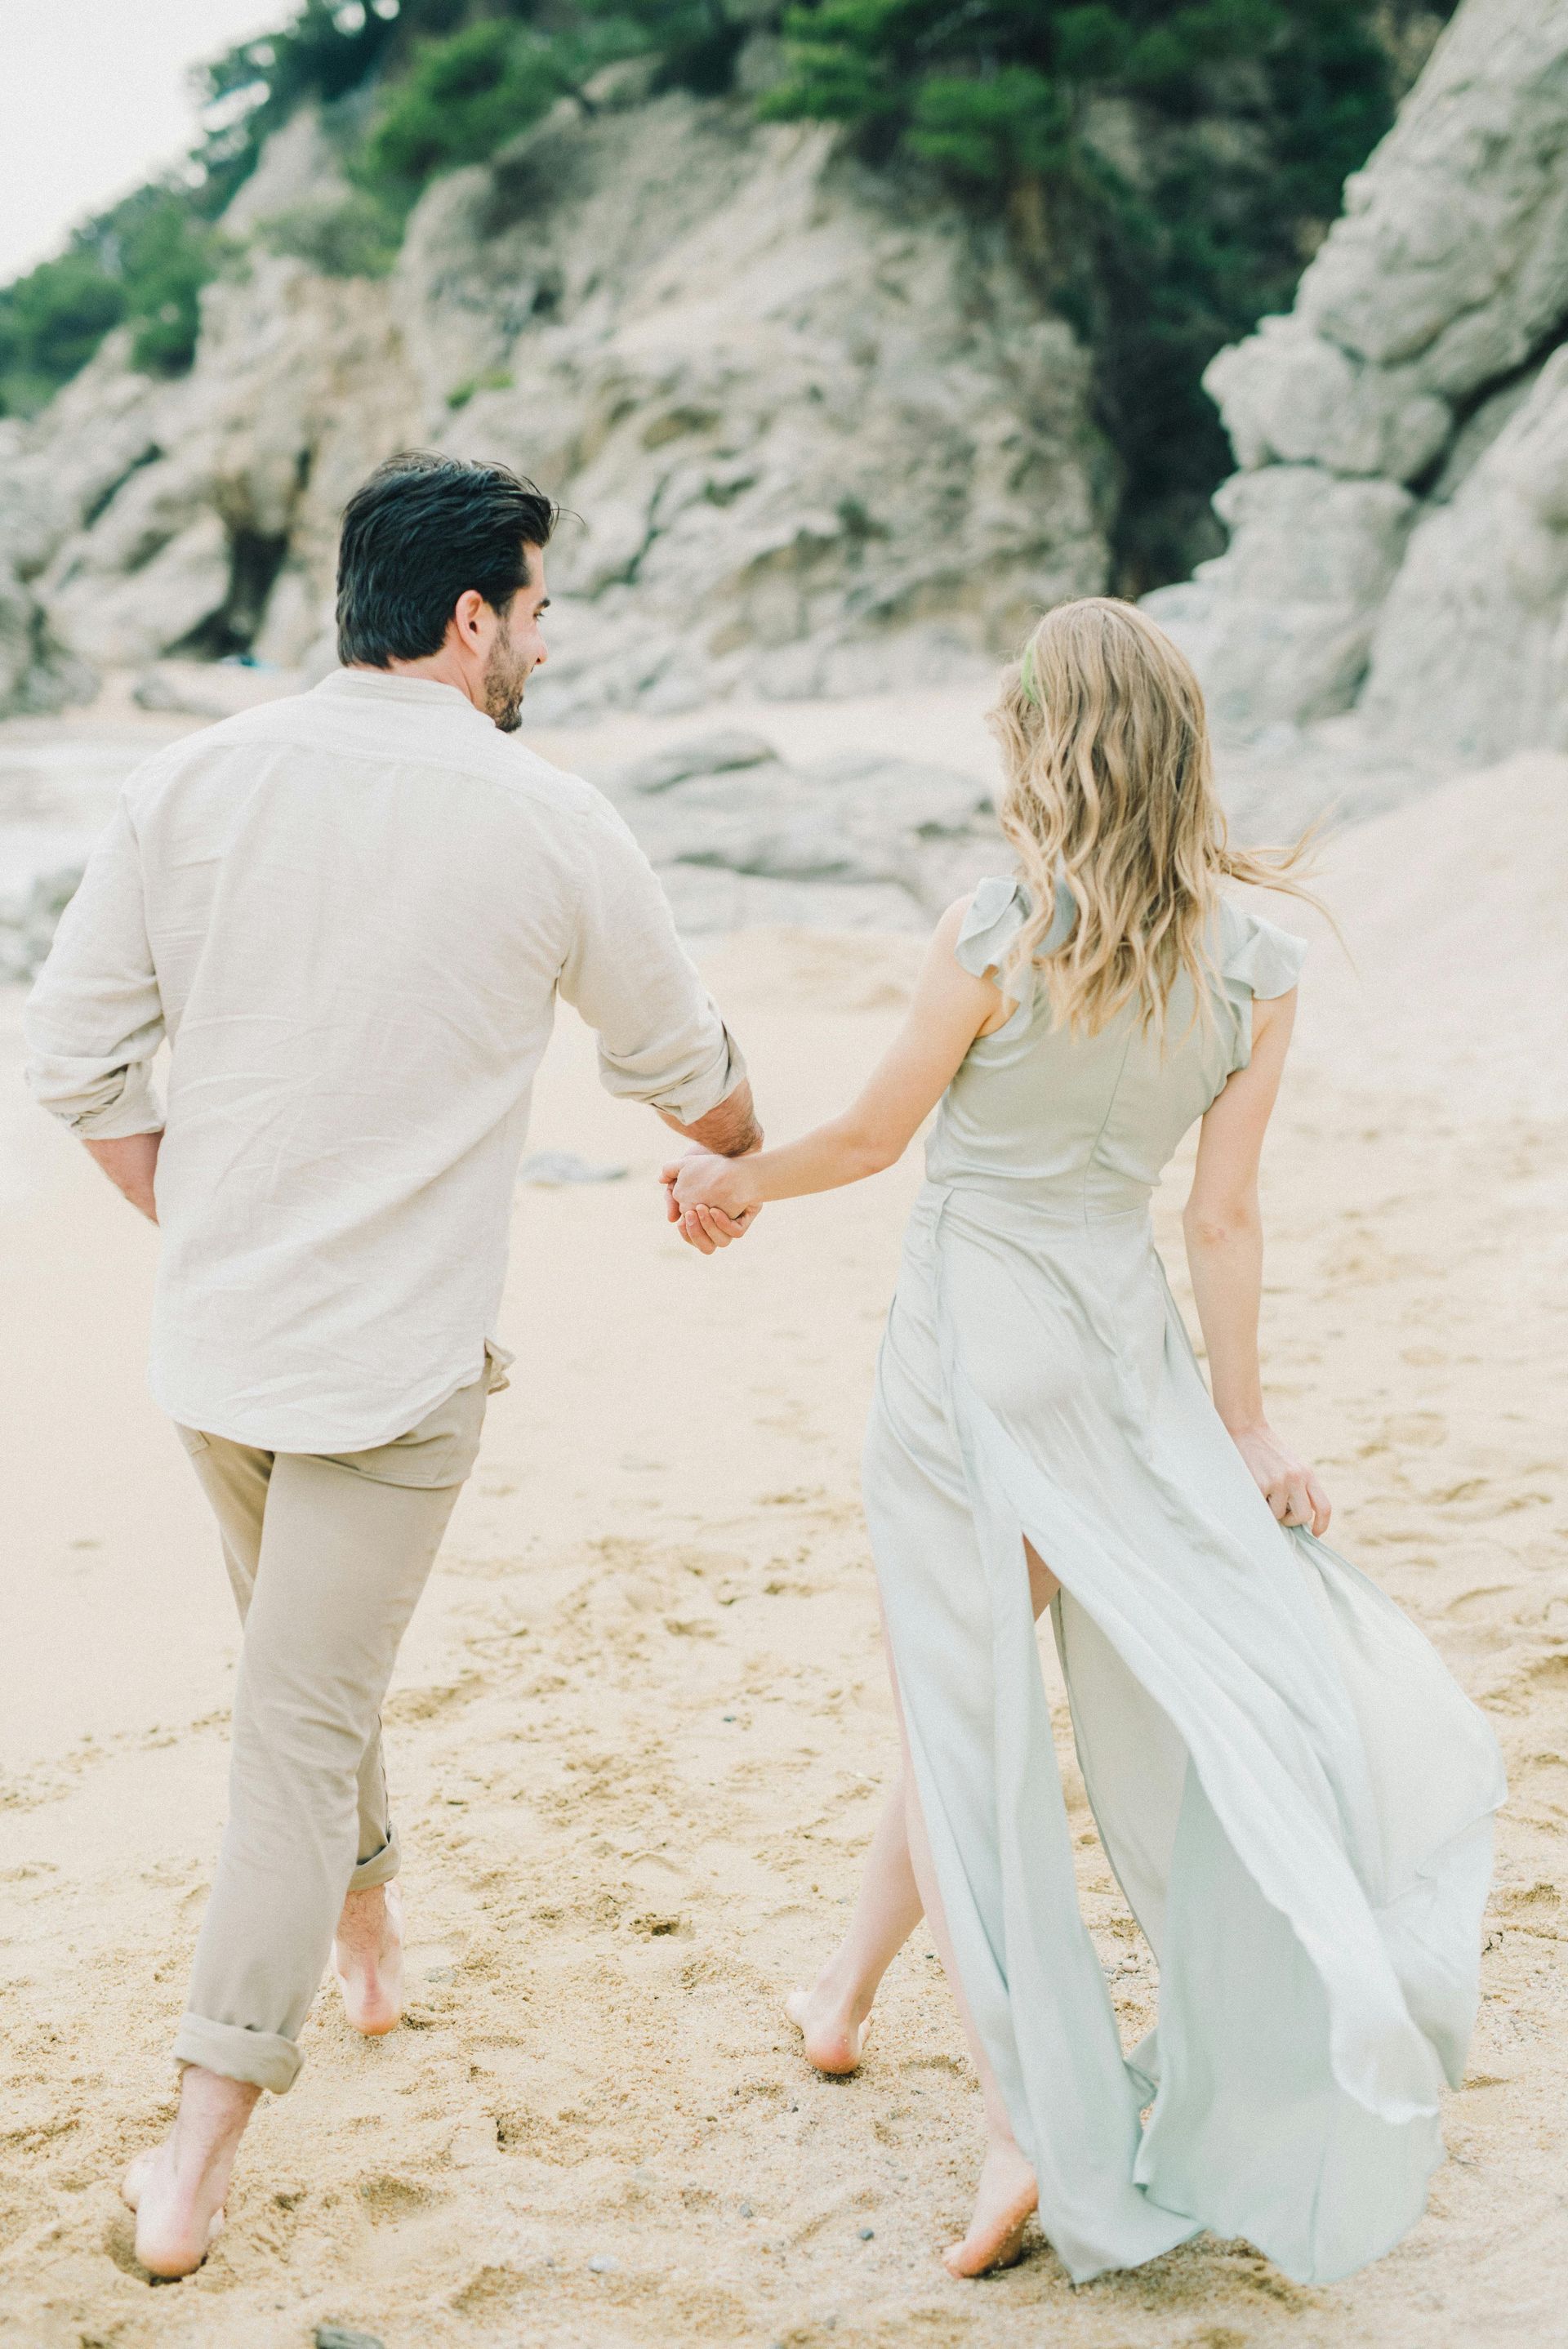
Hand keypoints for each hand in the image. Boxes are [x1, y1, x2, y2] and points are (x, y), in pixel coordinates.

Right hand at [658, 1149, 758, 1253]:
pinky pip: (736, 1232)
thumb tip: (671, 1219)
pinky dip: (725, 1224)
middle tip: (690, 1213)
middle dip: (696, 1233)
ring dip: (709, 1228)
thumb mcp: (683, 1173)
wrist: (730, 1148)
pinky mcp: (746, 1216)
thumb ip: (671, 1192)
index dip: (686, 1232)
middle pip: (706, 1246)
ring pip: (721, 1242)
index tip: (681, 1219)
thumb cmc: (705, 1161)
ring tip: (702, 1208)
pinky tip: (716, 1209)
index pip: (693, 1238)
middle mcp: (719, 1224)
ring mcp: (733, 1221)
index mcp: (703, 1219)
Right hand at [1227, 1421, 1330, 1535]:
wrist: (1247, 1429)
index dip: (1322, 1524)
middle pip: (1303, 1516)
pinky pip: (1262, 1508)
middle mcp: (1297, 1477)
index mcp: (1307, 1474)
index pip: (1323, 1506)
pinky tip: (1253, 1487)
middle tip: (1281, 1513)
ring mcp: (1279, 1481)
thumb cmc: (1267, 1451)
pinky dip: (1257, 1503)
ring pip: (1279, 1514)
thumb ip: (1298, 1487)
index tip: (1315, 1533)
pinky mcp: (1261, 1484)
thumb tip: (1300, 1517)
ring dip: (1270, 1509)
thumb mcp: (1290, 1466)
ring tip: (1262, 1492)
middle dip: (1291, 1520)